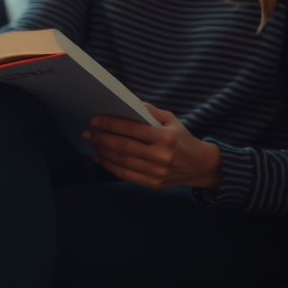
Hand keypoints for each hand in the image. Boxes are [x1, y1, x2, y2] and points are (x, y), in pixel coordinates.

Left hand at [83, 103, 221, 190]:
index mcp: (165, 137)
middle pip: (124, 147)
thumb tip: (127, 104)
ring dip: (103, 151)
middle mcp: (160, 156)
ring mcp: (156, 172)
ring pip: (122, 162)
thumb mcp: (171, 120)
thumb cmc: (182, 139)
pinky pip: (125, 175)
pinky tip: (99, 157)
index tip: (95, 120)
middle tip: (88, 132)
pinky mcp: (152, 184)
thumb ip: (150, 112)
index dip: (111, 124)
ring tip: (92, 142)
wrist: (200, 166)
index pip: (132, 129)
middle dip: (102, 138)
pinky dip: (109, 166)